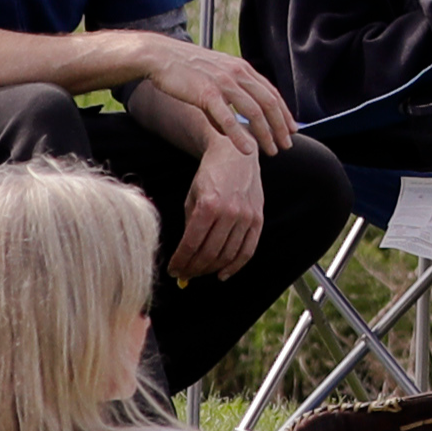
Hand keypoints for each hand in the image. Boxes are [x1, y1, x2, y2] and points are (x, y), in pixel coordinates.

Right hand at [125, 39, 294, 155]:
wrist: (160, 56)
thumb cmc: (185, 69)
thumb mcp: (214, 77)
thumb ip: (227, 99)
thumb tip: (230, 130)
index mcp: (241, 68)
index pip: (270, 92)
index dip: (283, 112)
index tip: (291, 129)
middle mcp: (237, 73)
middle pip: (268, 103)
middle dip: (280, 126)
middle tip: (287, 145)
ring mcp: (223, 83)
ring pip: (254, 111)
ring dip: (266, 133)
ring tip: (272, 150)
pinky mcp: (207, 93)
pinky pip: (228, 118)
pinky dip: (240, 135)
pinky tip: (248, 149)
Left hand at [164, 135, 266, 283]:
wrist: (236, 155)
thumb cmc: (210, 175)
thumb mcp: (192, 197)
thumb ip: (190, 225)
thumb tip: (185, 255)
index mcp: (208, 205)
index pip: (191, 244)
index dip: (180, 261)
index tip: (173, 270)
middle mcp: (229, 212)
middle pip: (209, 253)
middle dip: (193, 268)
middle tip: (184, 275)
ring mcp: (246, 216)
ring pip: (227, 255)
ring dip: (210, 269)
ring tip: (199, 273)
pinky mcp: (258, 219)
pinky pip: (248, 250)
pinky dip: (235, 266)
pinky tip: (222, 275)